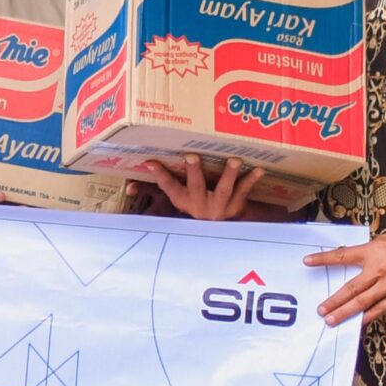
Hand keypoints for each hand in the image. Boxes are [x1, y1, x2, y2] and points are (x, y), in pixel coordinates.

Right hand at [144, 153, 263, 220]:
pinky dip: (251, 180)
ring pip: (223, 190)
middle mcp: (199, 205)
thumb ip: (154, 192)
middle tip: (191, 156)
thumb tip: (127, 190)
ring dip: (228, 174)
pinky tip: (258, 169)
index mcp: (183, 200)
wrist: (221, 228)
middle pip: (195, 187)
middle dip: (193, 172)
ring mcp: (219, 206)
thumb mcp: (176, 200)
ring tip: (234, 160)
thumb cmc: (196, 205)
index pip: (168, 187)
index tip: (150, 162)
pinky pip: (244, 191)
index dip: (159, 175)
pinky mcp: (236, 206)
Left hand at [305, 228, 385, 325]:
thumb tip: (356, 258)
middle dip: (333, 300)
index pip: (343, 255)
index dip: (324, 259)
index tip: (308, 261)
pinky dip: (367, 317)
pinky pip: (379, 310)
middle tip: (320, 309)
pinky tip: (357, 322)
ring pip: (362, 302)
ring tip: (331, 320)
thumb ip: (371, 251)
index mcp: (373, 252)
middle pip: (351, 288)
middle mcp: (379, 270)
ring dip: (345, 312)